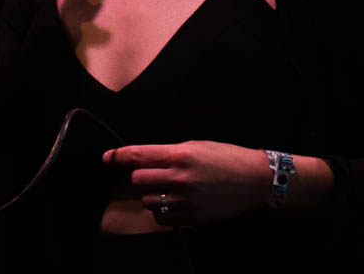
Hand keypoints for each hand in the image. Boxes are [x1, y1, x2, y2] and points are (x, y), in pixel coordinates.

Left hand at [103, 141, 268, 225]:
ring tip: (164, 189)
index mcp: (181, 155)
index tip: (107, 157)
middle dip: (139, 176)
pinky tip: (171, 203)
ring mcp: (187, 199)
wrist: (256, 180)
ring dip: (149, 194)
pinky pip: (161, 218)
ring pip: (147, 200)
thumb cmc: (226, 158)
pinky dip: (160, 211)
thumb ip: (169, 154)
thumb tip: (144, 160)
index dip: (117, 156)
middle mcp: (181, 177)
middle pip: (138, 179)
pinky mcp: (193, 216)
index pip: (138, 155)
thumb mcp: (196, 146)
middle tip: (150, 174)